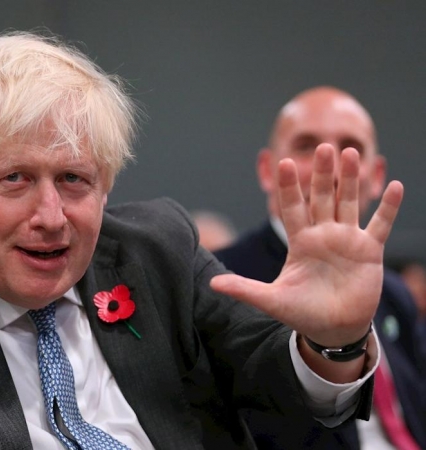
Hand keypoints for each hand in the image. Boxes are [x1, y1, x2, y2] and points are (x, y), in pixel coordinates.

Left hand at [211, 144, 402, 346]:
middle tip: (324, 147)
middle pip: (322, 197)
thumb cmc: (301, 312)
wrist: (333, 330)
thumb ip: (244, 288)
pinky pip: (380, 224)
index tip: (284, 163)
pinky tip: (393, 184)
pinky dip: (388, 207)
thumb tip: (212, 284)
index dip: (289, 187)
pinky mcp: (369, 251)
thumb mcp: (271, 299)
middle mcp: (323, 235)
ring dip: (351, 180)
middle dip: (322, 174)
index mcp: (299, 241)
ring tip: (351, 153)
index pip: (292, 207)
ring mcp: (347, 240)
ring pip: (349, 203)